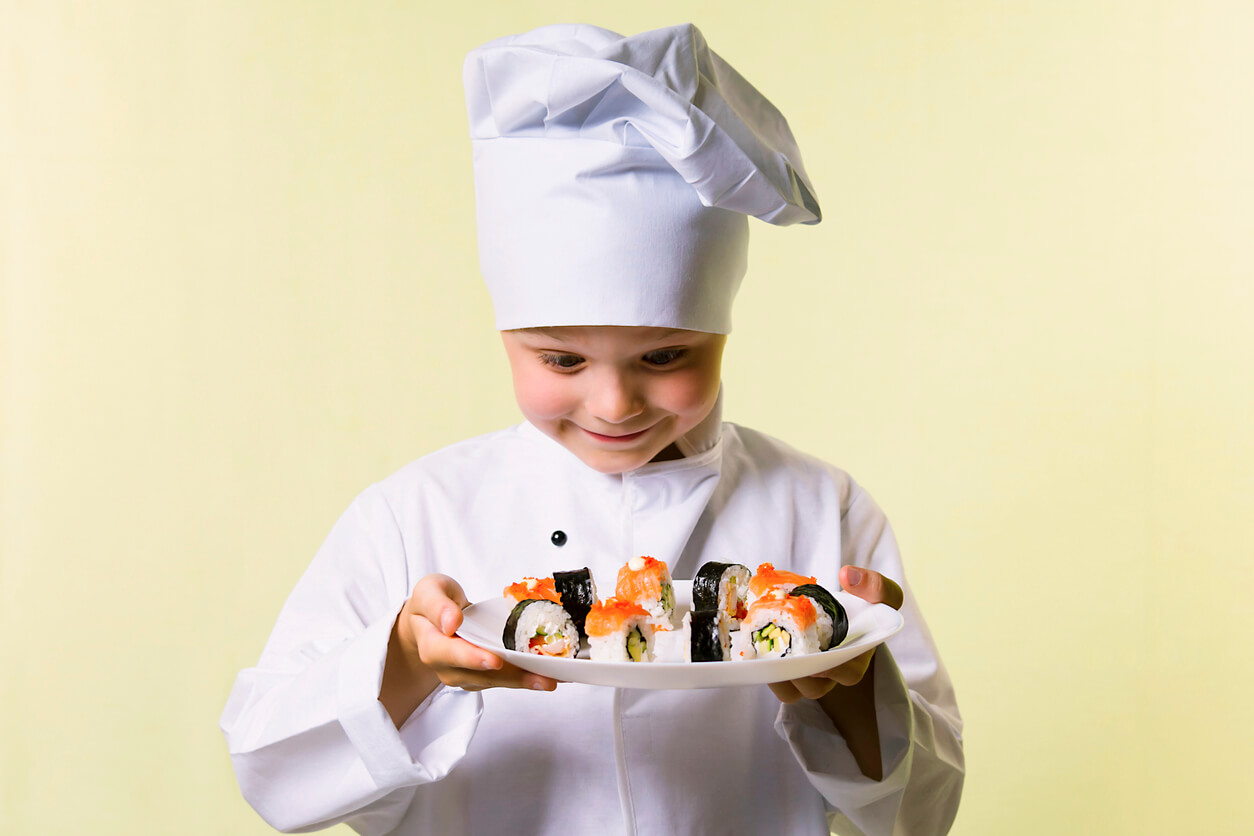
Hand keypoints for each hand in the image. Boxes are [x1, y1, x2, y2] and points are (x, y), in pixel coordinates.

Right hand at [380, 574, 557, 725]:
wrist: (428, 622)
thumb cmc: (432, 604)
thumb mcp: (429, 591)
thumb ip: (437, 605)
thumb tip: (451, 621)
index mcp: (432, 644)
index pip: (451, 654)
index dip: (473, 658)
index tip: (495, 660)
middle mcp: (448, 666)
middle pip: (481, 675)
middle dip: (512, 676)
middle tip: (541, 677)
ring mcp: (465, 674)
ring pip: (496, 681)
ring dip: (524, 681)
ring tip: (551, 679)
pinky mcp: (481, 676)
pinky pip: (503, 678)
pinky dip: (524, 677)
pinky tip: (547, 674)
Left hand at [768, 565, 903, 703]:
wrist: (834, 611)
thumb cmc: (862, 606)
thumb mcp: (880, 594)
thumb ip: (875, 585)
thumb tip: (848, 575)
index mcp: (855, 657)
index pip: (849, 674)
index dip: (834, 671)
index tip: (818, 659)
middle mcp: (830, 672)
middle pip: (814, 687)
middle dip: (797, 674)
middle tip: (781, 654)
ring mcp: (808, 675)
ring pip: (791, 690)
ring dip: (775, 676)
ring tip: (763, 654)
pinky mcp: (786, 671)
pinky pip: (774, 684)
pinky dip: (762, 670)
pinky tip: (753, 649)